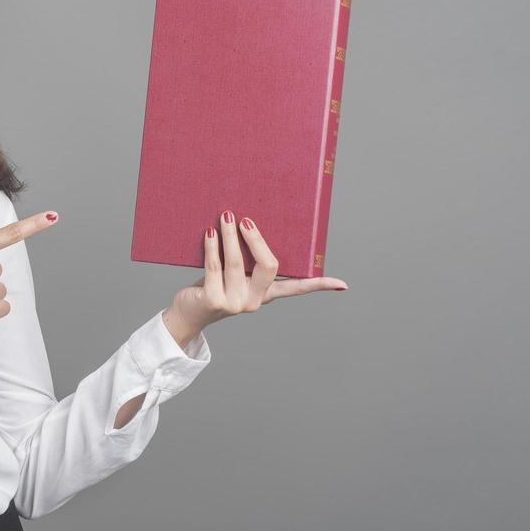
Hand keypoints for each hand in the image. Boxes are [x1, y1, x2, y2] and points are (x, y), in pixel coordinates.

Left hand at [165, 211, 348, 339]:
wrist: (187, 314)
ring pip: (236, 263)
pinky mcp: (214, 301)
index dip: (319, 285)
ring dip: (230, 236)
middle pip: (268, 267)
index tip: (342, 285)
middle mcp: (254, 300)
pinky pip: (215, 268)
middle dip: (257, 239)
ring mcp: (235, 303)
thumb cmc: (212, 286)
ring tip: (225, 216)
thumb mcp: (234, 274)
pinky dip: (212, 247)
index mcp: (265, 294)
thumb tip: (246, 219)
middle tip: (245, 219)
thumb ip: (246, 258)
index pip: (297, 288)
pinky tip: (209, 233)